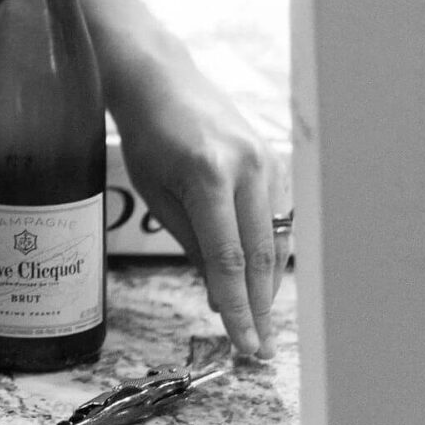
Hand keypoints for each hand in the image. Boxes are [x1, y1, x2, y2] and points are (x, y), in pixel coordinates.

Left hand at [104, 33, 285, 358]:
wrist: (162, 78)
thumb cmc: (147, 134)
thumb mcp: (157, 192)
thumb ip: (192, 243)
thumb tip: (219, 295)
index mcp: (209, 174)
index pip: (229, 257)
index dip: (237, 306)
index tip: (243, 344)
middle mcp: (247, 166)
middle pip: (261, 254)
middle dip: (260, 305)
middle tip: (259, 346)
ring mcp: (266, 160)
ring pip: (276, 239)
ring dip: (268, 284)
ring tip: (259, 321)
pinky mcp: (273, 160)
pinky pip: (276, 218)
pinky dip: (269, 252)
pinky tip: (259, 279)